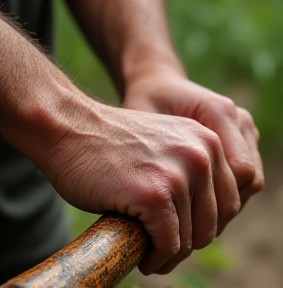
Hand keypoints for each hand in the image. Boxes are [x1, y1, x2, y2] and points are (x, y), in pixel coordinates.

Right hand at [41, 99, 239, 274]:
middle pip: (214, 221)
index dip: (206, 223)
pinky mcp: (154, 195)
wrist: (71, 129)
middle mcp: (200, 155)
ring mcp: (177, 174)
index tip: (184, 232)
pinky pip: (168, 244)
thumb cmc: (111, 144)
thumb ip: (187, 171)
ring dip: (173, 253)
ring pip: (191, 237)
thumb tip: (198, 215)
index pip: (228, 199)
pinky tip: (145, 258)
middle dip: (190, 241)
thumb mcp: (164, 147)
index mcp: (206, 142)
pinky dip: (158, 258)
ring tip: (153, 253)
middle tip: (166, 247)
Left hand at [123, 66, 263, 207]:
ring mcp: (242, 130)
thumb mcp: (142, 120)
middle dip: (220, 210)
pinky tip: (199, 203)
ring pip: (249, 183)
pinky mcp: (240, 139)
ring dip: (224, 205)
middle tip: (189, 230)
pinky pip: (244, 177)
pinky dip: (225, 194)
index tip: (185, 220)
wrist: (159, 87)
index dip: (216, 201)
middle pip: (247, 181)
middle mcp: (238, 120)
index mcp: (218, 112)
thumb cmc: (147, 102)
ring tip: (193, 220)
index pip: (239, 171)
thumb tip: (168, 197)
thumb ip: (158, 149)